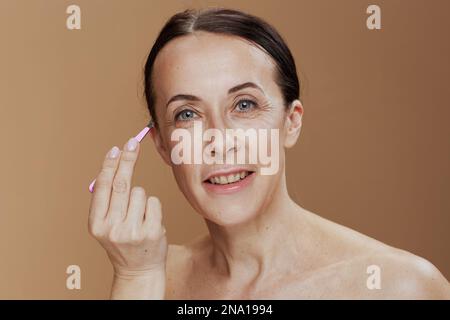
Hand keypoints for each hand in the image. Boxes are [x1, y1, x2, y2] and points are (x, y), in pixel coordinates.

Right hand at [88, 137, 167, 277]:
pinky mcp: (151, 232)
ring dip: (141, 198)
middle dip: (127, 159)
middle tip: (132, 143)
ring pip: (140, 192)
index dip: (109, 165)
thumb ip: (107, 201)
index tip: (115, 149)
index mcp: (96, 224)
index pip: (102, 187)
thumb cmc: (123, 242)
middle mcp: (111, 228)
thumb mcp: (106, 226)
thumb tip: (113, 166)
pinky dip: (153, 207)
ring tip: (139, 216)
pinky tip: (149, 221)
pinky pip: (154, 202)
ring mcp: (132, 231)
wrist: (138, 270)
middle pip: (121, 183)